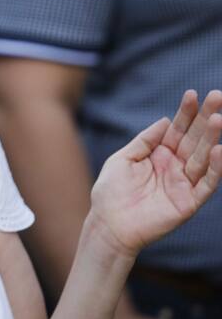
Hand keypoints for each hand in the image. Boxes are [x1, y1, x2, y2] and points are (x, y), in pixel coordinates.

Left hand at [91, 90, 221, 256]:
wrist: (108, 224)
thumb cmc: (111, 192)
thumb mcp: (123, 159)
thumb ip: (145, 141)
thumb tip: (165, 120)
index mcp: (159, 155)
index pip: (177, 130)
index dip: (186, 113)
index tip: (193, 94)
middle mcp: (175, 166)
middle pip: (194, 139)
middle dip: (206, 118)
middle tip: (218, 96)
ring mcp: (183, 183)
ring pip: (203, 157)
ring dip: (211, 138)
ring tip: (218, 119)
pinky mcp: (189, 202)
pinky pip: (206, 184)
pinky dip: (215, 169)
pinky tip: (219, 150)